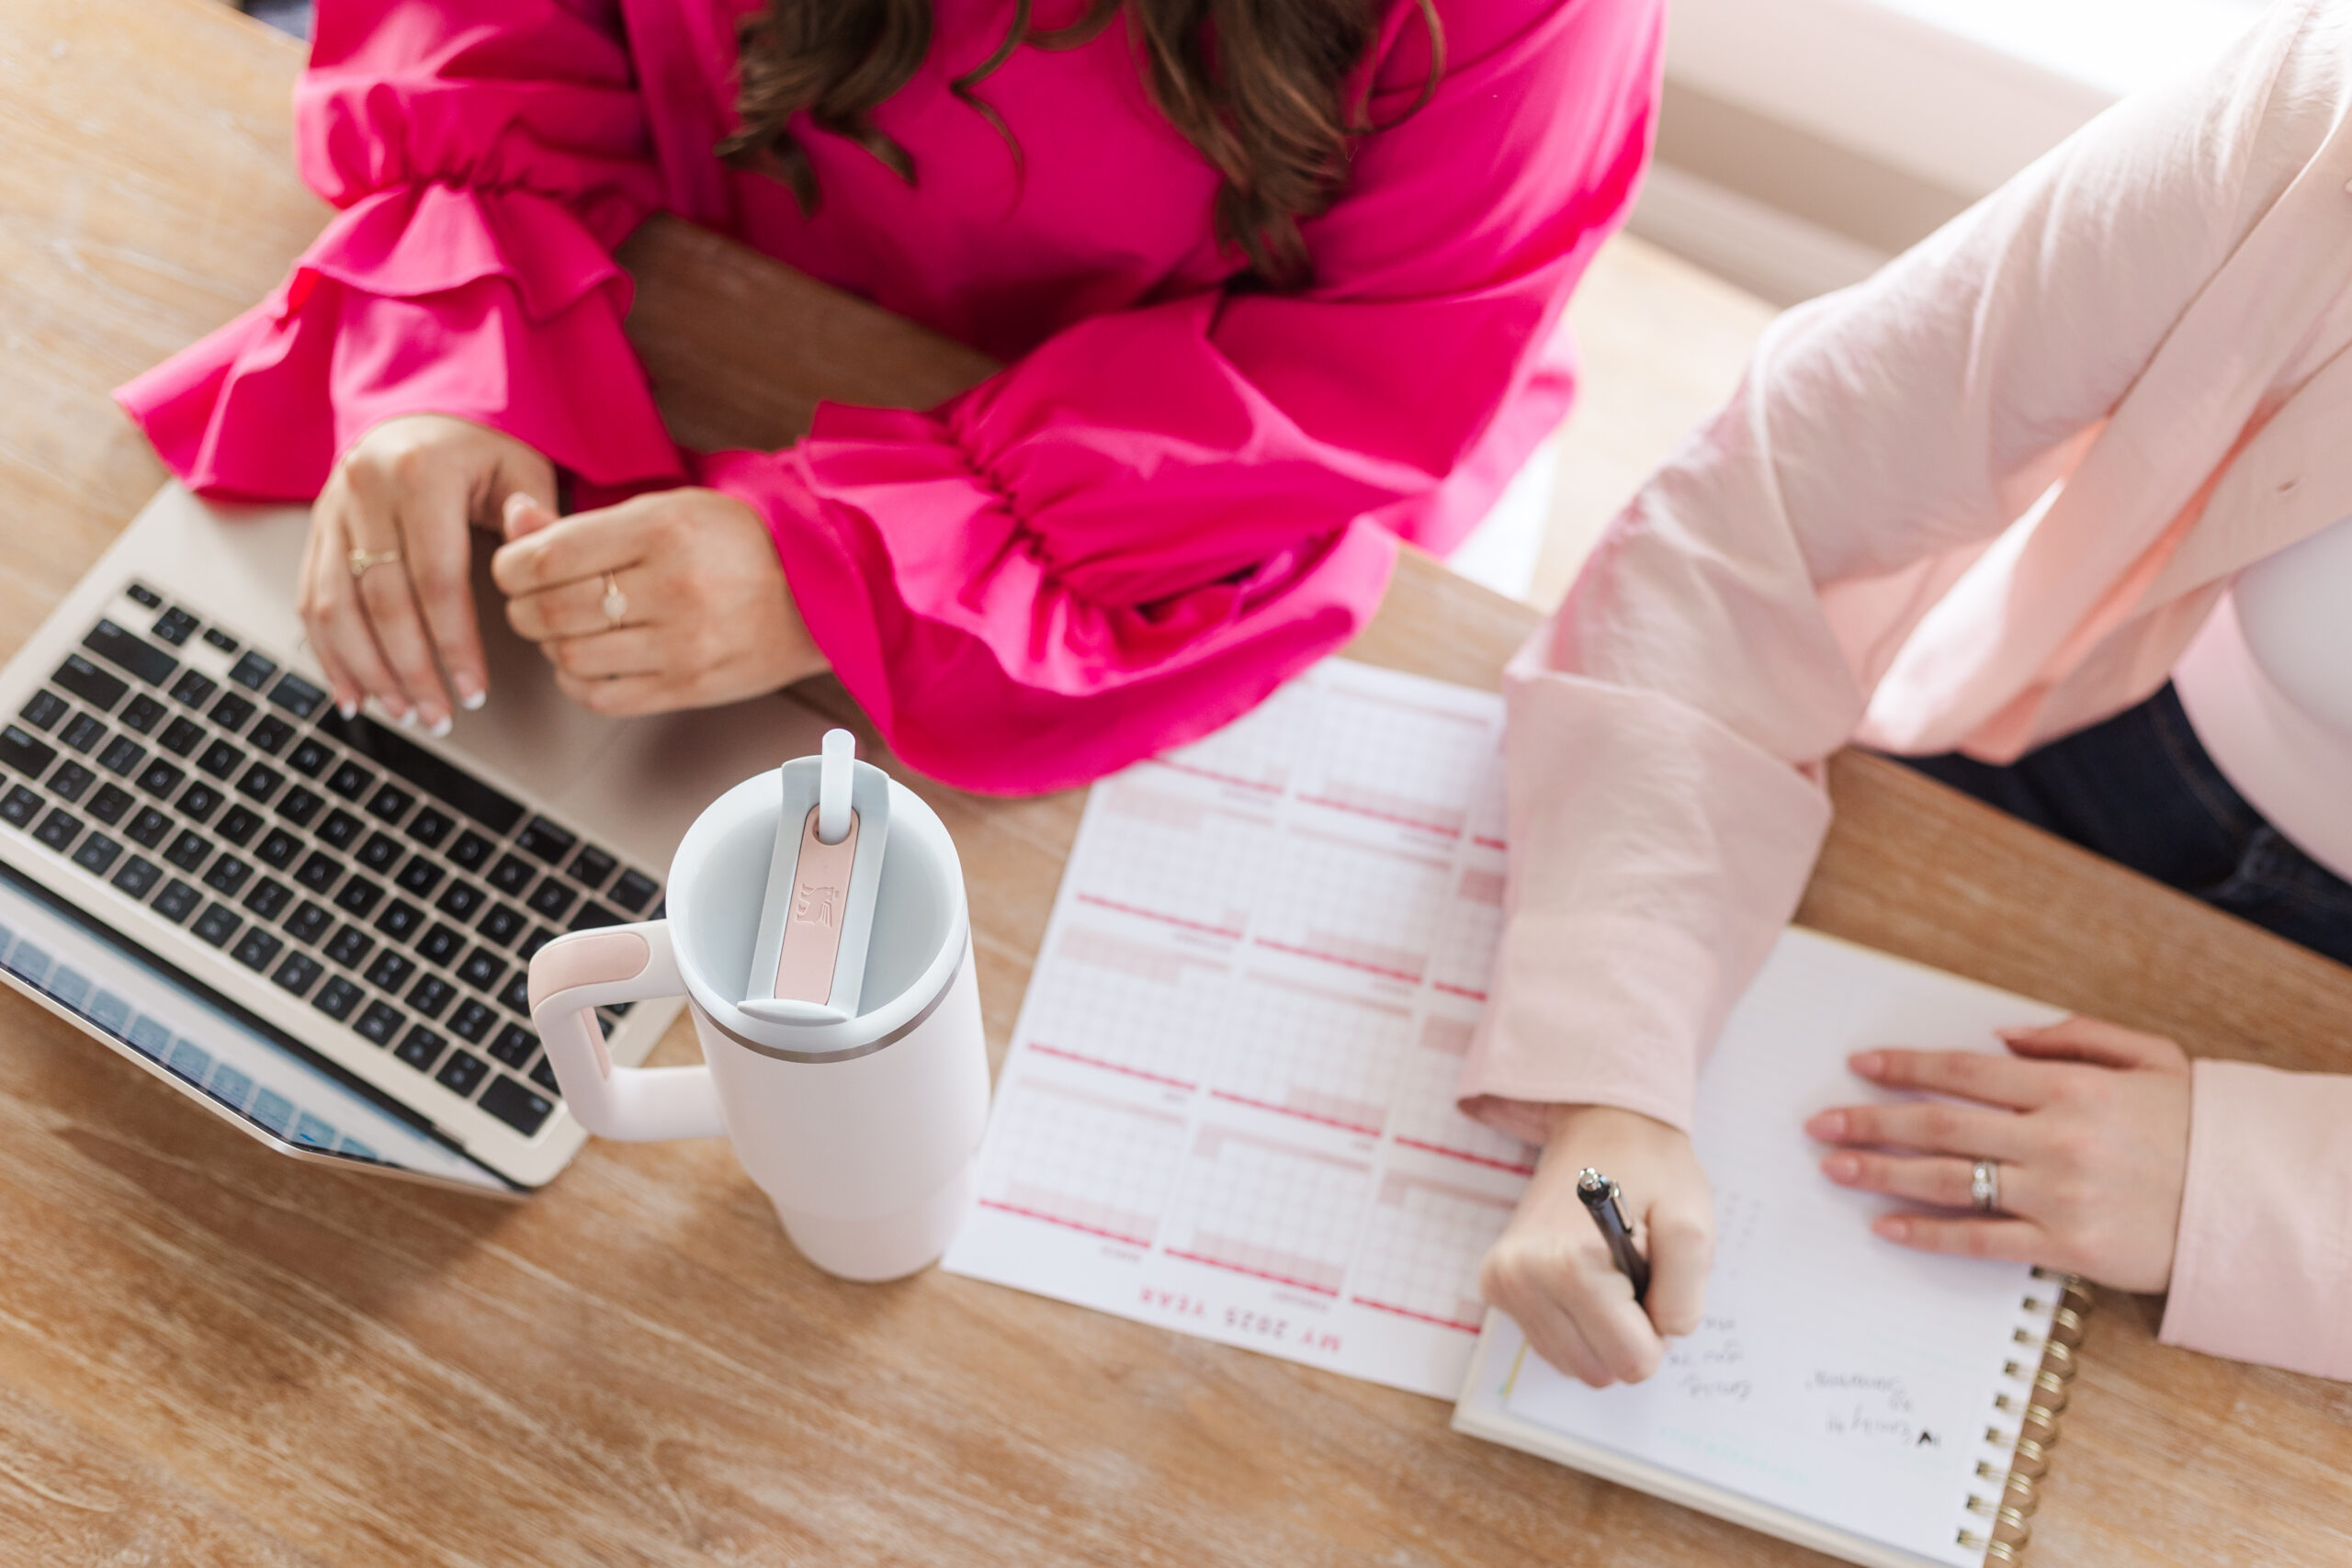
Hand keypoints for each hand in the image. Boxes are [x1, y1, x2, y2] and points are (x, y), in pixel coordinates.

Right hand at [300, 414, 555, 732]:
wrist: (422, 408)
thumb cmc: (483, 447)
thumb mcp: (521, 471)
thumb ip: (533, 523)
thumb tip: (537, 569)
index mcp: (420, 476)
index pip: (436, 580)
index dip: (454, 644)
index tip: (474, 690)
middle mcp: (364, 490)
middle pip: (382, 603)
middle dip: (411, 671)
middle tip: (439, 716)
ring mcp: (331, 510)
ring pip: (336, 608)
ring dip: (367, 671)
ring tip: (401, 713)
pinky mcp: (315, 529)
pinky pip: (311, 599)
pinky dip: (329, 653)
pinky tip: (353, 693)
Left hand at [492, 487, 827, 715]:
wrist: (823, 593)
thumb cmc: (741, 543)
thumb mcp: (667, 510)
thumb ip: (587, 522)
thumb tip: (516, 520)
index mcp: (662, 530)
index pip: (546, 556)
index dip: (511, 566)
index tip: (515, 568)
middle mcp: (673, 588)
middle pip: (551, 610)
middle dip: (523, 607)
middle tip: (533, 599)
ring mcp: (684, 645)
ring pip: (570, 656)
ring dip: (549, 645)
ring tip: (565, 628)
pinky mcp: (691, 688)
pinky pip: (603, 697)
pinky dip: (577, 682)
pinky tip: (587, 662)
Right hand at [1478, 1105, 1713, 1385]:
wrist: (1604, 1129)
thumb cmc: (1652, 1174)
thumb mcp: (1694, 1225)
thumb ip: (1686, 1298)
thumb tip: (1658, 1341)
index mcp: (1567, 1264)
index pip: (1634, 1362)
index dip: (1658, 1326)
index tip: (1651, 1274)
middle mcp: (1519, 1277)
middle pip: (1602, 1372)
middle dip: (1631, 1333)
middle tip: (1634, 1271)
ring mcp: (1501, 1284)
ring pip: (1576, 1365)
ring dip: (1606, 1331)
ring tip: (1610, 1271)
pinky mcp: (1496, 1287)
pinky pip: (1555, 1347)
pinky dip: (1580, 1325)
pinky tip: (1586, 1278)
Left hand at [1806, 1017, 2192, 1291]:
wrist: (2251, 1204)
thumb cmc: (2196, 1127)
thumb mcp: (2148, 1059)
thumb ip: (2073, 1039)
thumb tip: (2001, 1039)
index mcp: (2070, 1088)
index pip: (1964, 1072)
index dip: (1904, 1067)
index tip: (1858, 1066)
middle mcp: (2055, 1139)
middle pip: (1940, 1124)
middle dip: (1871, 1122)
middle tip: (1819, 1124)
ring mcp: (2058, 1196)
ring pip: (1948, 1180)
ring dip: (1881, 1173)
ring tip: (1833, 1168)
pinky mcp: (2068, 1249)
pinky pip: (1981, 1241)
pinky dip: (1927, 1233)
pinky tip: (1885, 1226)